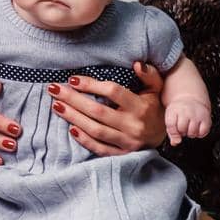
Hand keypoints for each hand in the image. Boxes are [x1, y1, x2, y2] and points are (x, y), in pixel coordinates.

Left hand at [50, 62, 167, 155]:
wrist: (165, 136)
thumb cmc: (154, 107)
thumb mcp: (156, 89)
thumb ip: (149, 75)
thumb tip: (137, 64)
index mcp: (140, 107)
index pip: (113, 92)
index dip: (92, 85)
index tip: (73, 79)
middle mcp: (133, 125)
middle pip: (98, 111)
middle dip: (73, 99)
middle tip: (54, 89)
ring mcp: (127, 142)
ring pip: (96, 130)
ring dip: (73, 118)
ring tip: (56, 106)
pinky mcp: (122, 154)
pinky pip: (100, 149)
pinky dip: (85, 141)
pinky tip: (70, 129)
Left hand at [165, 97, 211, 144]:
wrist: (190, 98)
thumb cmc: (179, 111)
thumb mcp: (171, 118)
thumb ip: (171, 132)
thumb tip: (175, 143)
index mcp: (174, 110)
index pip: (171, 125)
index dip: (173, 132)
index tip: (175, 132)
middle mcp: (186, 111)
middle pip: (182, 129)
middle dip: (182, 132)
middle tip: (183, 128)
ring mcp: (197, 114)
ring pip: (193, 132)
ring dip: (190, 134)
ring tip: (189, 128)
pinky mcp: (206, 118)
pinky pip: (203, 132)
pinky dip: (200, 134)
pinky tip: (196, 129)